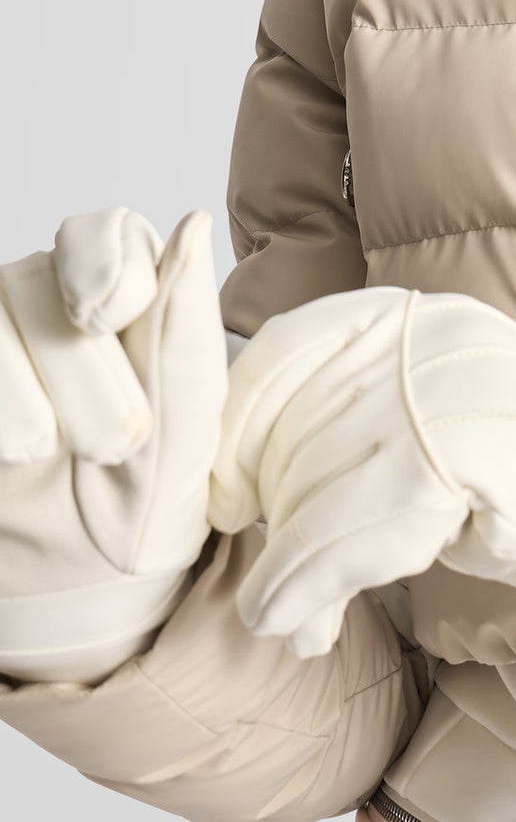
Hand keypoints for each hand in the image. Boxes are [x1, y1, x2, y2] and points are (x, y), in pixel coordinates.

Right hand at [0, 208, 227, 681]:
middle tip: (112, 445)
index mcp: (124, 296)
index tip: (105, 317)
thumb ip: (183, 338)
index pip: (106, 233)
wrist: (77, 599)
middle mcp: (43, 305)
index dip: (102, 265)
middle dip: (75, 363)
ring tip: (40, 455)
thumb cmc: (143, 505)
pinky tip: (11, 458)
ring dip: (14, 390)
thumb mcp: (180, 438)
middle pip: (33, 279)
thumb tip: (190, 225)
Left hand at [207, 286, 515, 658]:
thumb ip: (355, 413)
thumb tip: (245, 470)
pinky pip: (350, 536)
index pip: (286, 350)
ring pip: (314, 491)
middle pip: (294, 430)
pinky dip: (315, 588)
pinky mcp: (457, 463)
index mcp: (413, 317)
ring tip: (296, 615)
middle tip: (271, 578)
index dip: (242, 424)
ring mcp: (445, 396)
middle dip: (271, 514)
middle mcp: (424, 343)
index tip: (228, 485)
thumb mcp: (431, 405)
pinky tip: (311, 625)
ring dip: (290, 572)